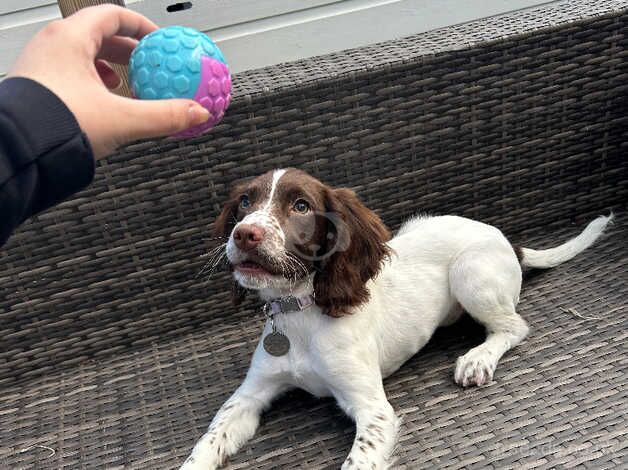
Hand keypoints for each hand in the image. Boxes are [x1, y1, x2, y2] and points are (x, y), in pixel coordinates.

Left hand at [8, 5, 209, 158]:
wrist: (17, 152)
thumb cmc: (53, 125)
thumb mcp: (122, 120)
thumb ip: (164, 115)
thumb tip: (194, 113)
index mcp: (70, 39)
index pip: (112, 16)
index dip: (141, 26)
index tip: (158, 40)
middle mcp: (52, 47)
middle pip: (98, 36)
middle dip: (128, 51)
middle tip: (148, 65)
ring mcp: (42, 67)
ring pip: (84, 57)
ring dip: (110, 69)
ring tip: (126, 86)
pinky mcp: (37, 89)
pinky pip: (72, 76)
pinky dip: (93, 84)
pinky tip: (103, 104)